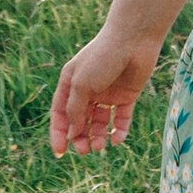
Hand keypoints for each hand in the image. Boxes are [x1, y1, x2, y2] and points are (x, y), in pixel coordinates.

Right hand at [49, 19, 162, 155]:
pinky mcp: (127, 95)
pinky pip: (121, 118)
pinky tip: (116, 139)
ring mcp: (108, 93)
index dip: (59, 133)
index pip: (60, 113)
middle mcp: (88, 89)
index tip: (60, 152)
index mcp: (70, 83)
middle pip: (80, 120)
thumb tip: (72, 134)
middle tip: (83, 151)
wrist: (133, 40)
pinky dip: (119, 130)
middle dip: (80, 137)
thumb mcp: (81, 85)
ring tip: (99, 147)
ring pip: (100, 122)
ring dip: (98, 136)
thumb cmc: (102, 58)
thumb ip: (75, 110)